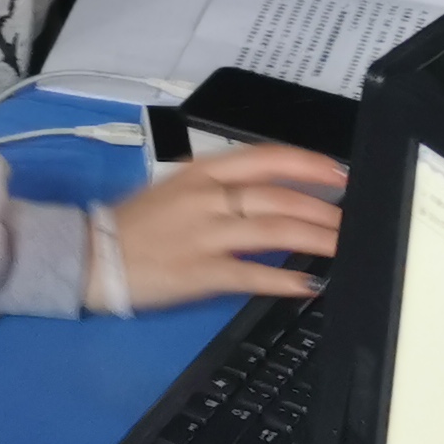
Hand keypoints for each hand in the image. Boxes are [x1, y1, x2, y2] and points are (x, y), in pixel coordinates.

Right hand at [107, 141, 345, 309]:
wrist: (93, 254)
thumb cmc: (139, 222)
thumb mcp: (179, 188)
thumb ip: (223, 187)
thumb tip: (275, 194)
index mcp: (203, 173)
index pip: (267, 159)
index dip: (310, 164)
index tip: (340, 173)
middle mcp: (206, 199)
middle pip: (278, 197)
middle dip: (322, 209)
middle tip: (350, 220)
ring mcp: (204, 235)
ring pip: (273, 231)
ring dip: (315, 239)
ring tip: (341, 247)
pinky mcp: (199, 272)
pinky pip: (251, 275)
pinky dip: (284, 280)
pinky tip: (309, 284)